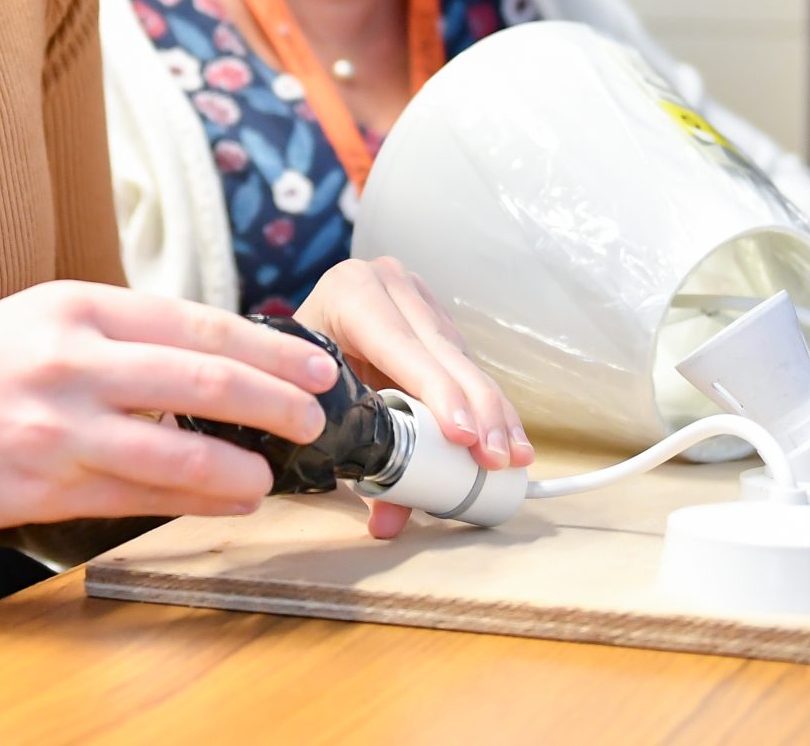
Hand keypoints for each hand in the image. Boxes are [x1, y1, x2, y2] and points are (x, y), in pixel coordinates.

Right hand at [0, 282, 342, 569]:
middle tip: (317, 415)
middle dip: (276, 398)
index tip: (310, 362)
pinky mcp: (45, 484)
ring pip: (181, 447)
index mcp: (73, 305)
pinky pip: (140, 496)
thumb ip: (108, 337)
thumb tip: (195, 362)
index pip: (193, 321)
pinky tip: (224, 500)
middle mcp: (71, 357)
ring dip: (242, 465)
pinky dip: (194, 499)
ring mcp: (59, 424)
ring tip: (274, 475)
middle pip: (204, 377)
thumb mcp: (30, 322)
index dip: (264, 345)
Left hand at [294, 256, 531, 539]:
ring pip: (464, 359)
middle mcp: (391, 285)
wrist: (297, 333)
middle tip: (495, 458)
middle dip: (477, 409)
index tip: (462, 435)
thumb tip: (386, 523)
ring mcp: (419, 298)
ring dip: (491, 411)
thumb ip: (350, 455)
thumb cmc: (299, 367)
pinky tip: (508, 437)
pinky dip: (488, 404)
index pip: (398, 344)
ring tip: (512, 456)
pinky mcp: (439, 317)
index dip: (435, 390)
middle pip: (443, 352)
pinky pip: (468, 363)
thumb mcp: (316, 398)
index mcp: (351, 292)